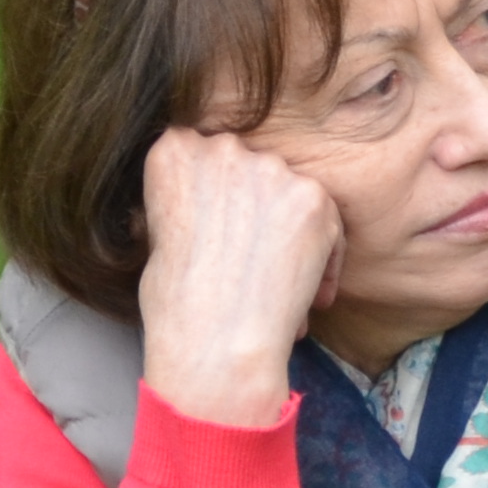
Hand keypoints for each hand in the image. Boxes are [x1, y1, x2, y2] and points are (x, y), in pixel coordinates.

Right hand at [134, 127, 341, 427]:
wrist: (214, 338)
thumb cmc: (175, 304)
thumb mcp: (158, 234)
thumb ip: (187, 201)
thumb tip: (213, 207)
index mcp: (173, 150)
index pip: (205, 153)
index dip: (220, 196)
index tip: (223, 230)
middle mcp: (222, 148)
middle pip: (251, 170)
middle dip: (257, 211)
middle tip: (255, 259)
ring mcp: (270, 168)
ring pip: (290, 194)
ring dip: (291, 234)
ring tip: (281, 287)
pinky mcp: (312, 196)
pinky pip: (329, 222)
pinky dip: (326, 258)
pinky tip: (312, 297)